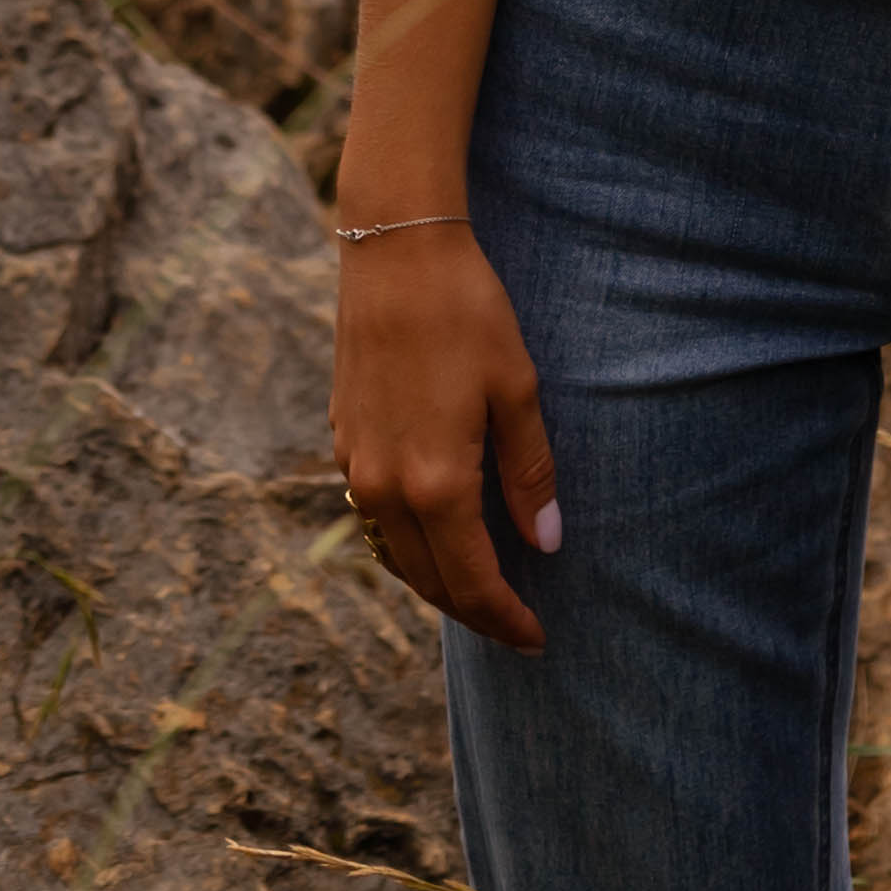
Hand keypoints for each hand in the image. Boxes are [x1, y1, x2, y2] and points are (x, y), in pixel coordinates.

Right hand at [331, 225, 560, 650]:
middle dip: (472, 611)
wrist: (394, 252)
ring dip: (435, 583)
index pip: (471, 580)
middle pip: (427, 581)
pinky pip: (374, 519)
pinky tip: (435, 532)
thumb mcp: (516, 388)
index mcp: (433, 482)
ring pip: (393, 555)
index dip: (505, 617)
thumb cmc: (467, 312)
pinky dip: (406, 544)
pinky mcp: (342, 441)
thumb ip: (529, 472)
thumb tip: (547, 544)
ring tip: (480, 590)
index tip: (536, 639)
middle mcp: (383, 488)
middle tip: (515, 626)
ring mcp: (355, 466)